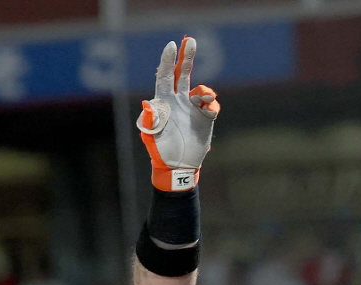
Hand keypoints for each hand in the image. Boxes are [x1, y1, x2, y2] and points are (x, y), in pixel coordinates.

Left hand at [137, 36, 219, 191]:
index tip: (172, 46)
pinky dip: (212, 105)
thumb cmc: (161, 153)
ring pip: (200, 90)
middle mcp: (178, 102)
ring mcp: (192, 109)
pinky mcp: (205, 118)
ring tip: (206, 100)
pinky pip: (211, 106)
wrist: (178, 167)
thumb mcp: (153, 138)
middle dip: (186, 57)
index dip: (167, 61)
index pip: (164, 77)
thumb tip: (148, 103)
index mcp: (164, 103)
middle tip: (190, 41)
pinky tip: (209, 111)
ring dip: (204, 91)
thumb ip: (151, 121)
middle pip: (182, 74)